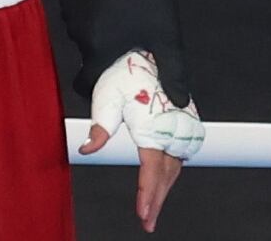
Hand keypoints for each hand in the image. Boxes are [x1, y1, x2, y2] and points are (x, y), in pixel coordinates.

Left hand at [80, 49, 203, 232]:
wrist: (140, 48)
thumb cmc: (124, 71)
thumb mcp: (105, 97)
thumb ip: (100, 126)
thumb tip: (87, 148)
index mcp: (155, 124)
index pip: (153, 168)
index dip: (148, 193)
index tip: (143, 214)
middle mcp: (173, 125)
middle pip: (167, 173)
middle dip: (157, 199)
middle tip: (147, 222)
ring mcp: (181, 122)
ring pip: (176, 164)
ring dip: (165, 187)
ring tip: (153, 206)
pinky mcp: (183, 118)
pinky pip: (180, 151)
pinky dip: (172, 170)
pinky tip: (165, 179)